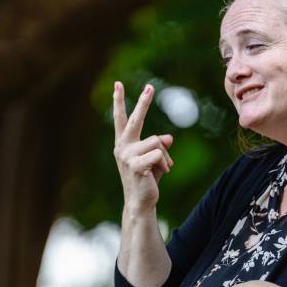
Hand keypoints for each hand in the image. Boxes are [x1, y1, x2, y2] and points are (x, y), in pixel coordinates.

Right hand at [112, 81, 174, 215]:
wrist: (142, 202)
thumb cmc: (147, 180)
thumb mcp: (155, 160)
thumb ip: (160, 147)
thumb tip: (169, 138)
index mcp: (124, 144)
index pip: (122, 119)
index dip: (119, 101)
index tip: (118, 84)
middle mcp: (122, 147)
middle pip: (135, 120)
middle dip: (143, 102)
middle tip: (150, 87)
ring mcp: (127, 156)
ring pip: (157, 142)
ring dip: (165, 156)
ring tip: (163, 169)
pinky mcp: (136, 165)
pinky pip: (159, 154)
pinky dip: (165, 163)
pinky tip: (162, 173)